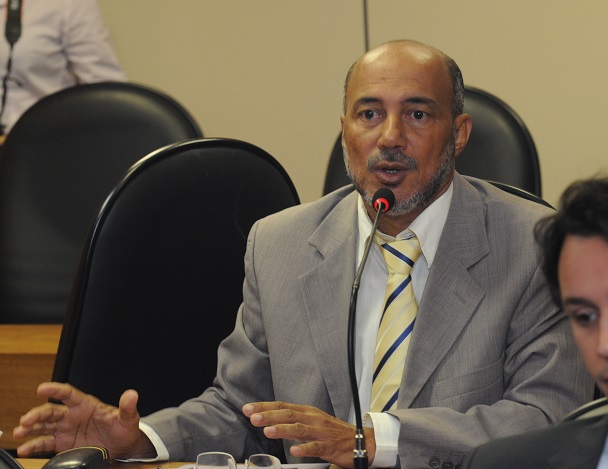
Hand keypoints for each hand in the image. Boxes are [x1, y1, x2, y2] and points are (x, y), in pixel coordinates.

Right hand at [12, 382, 153, 458]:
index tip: (42, 388)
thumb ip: (128, 407)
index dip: (55, 390)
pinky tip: (24, 448)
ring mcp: (66, 429)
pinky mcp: (63, 444)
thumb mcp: (128, 418)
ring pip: (44, 426)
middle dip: (37, 414)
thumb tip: (132, 394)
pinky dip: (34, 446)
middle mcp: (73, 415)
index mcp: (86, 405)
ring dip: (31, 428)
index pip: (68, 393)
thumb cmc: (124, 428)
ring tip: (19, 432)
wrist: (122, 447)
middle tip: (26, 420)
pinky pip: (45, 443)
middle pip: (51, 411)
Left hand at [242, 401, 374, 468]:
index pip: (282, 405)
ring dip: (282, 429)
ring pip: (299, 428)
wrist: (361, 441)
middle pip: (288, 414)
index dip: (265, 407)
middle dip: (269, 415)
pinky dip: (305, 448)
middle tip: (253, 417)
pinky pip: (316, 447)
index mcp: (307, 412)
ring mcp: (321, 432)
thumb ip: (293, 421)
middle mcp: (313, 418)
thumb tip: (270, 421)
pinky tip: (294, 451)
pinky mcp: (330, 446)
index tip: (248, 409)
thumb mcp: (312, 421)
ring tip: (268, 431)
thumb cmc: (333, 432)